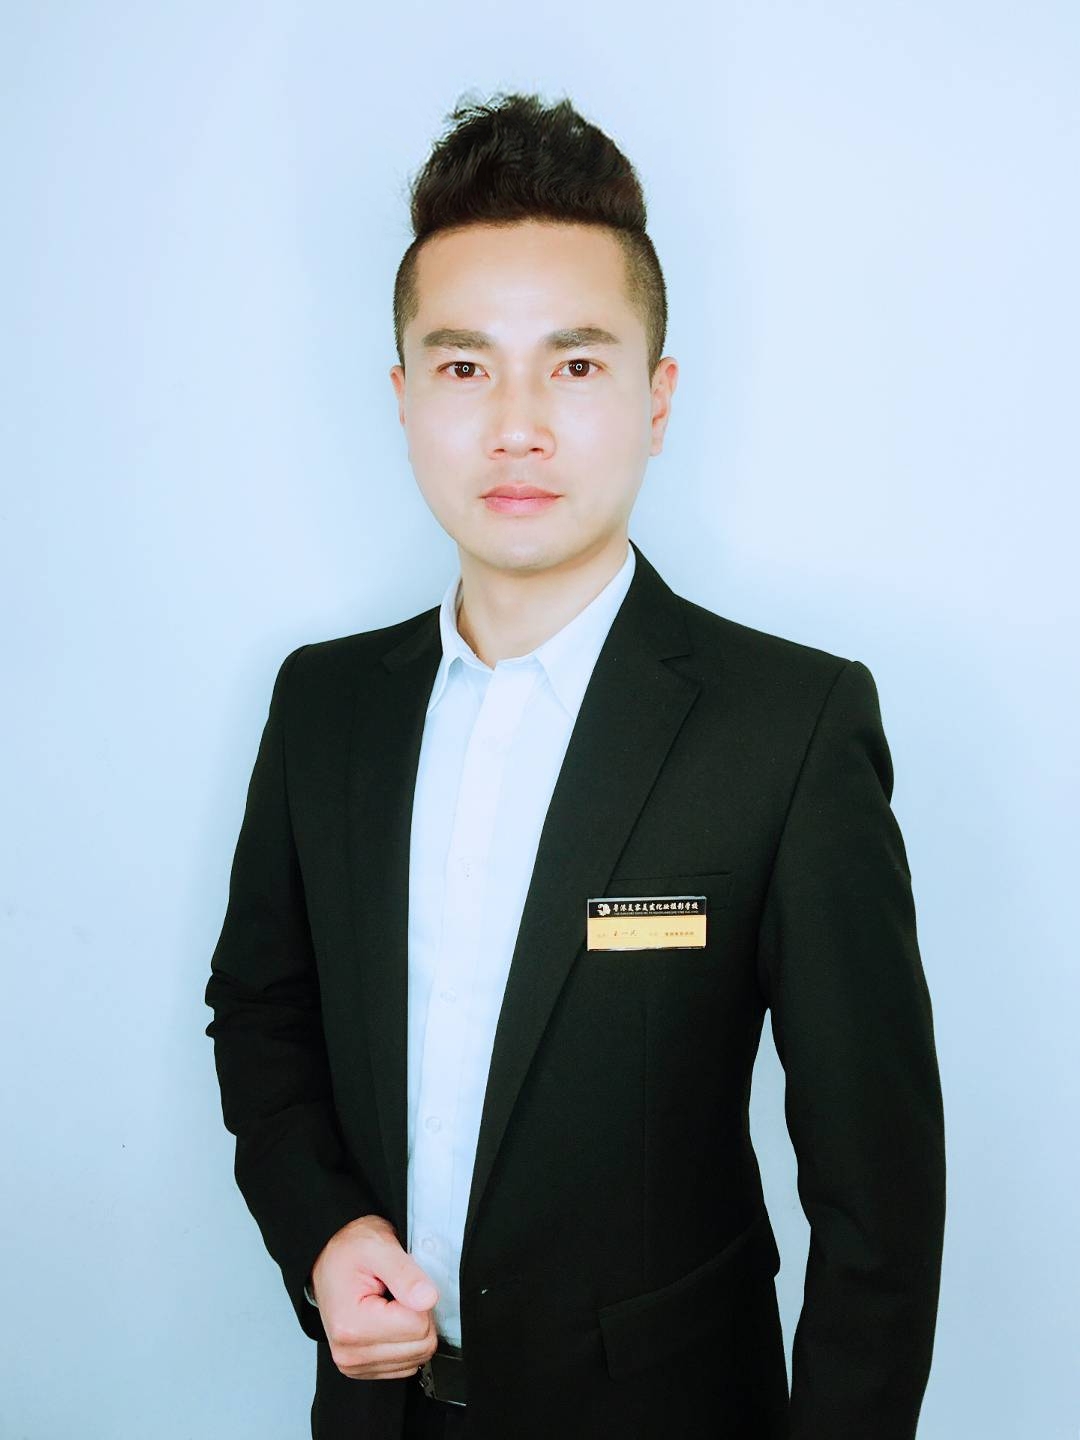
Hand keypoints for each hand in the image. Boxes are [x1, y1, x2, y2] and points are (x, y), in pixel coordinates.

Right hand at [311, 1214, 438, 1379]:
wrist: (329, 1259)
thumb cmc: (348, 1252)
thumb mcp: (378, 1247)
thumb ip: (406, 1273)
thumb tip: (428, 1298)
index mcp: (351, 1326)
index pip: (419, 1326)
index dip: (421, 1299)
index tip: (403, 1283)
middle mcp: (350, 1353)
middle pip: (421, 1346)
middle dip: (419, 1315)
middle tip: (400, 1292)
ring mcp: (355, 1365)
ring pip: (417, 1358)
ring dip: (413, 1329)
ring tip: (392, 1305)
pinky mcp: (363, 1370)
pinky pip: (407, 1366)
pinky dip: (406, 1342)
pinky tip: (390, 1321)